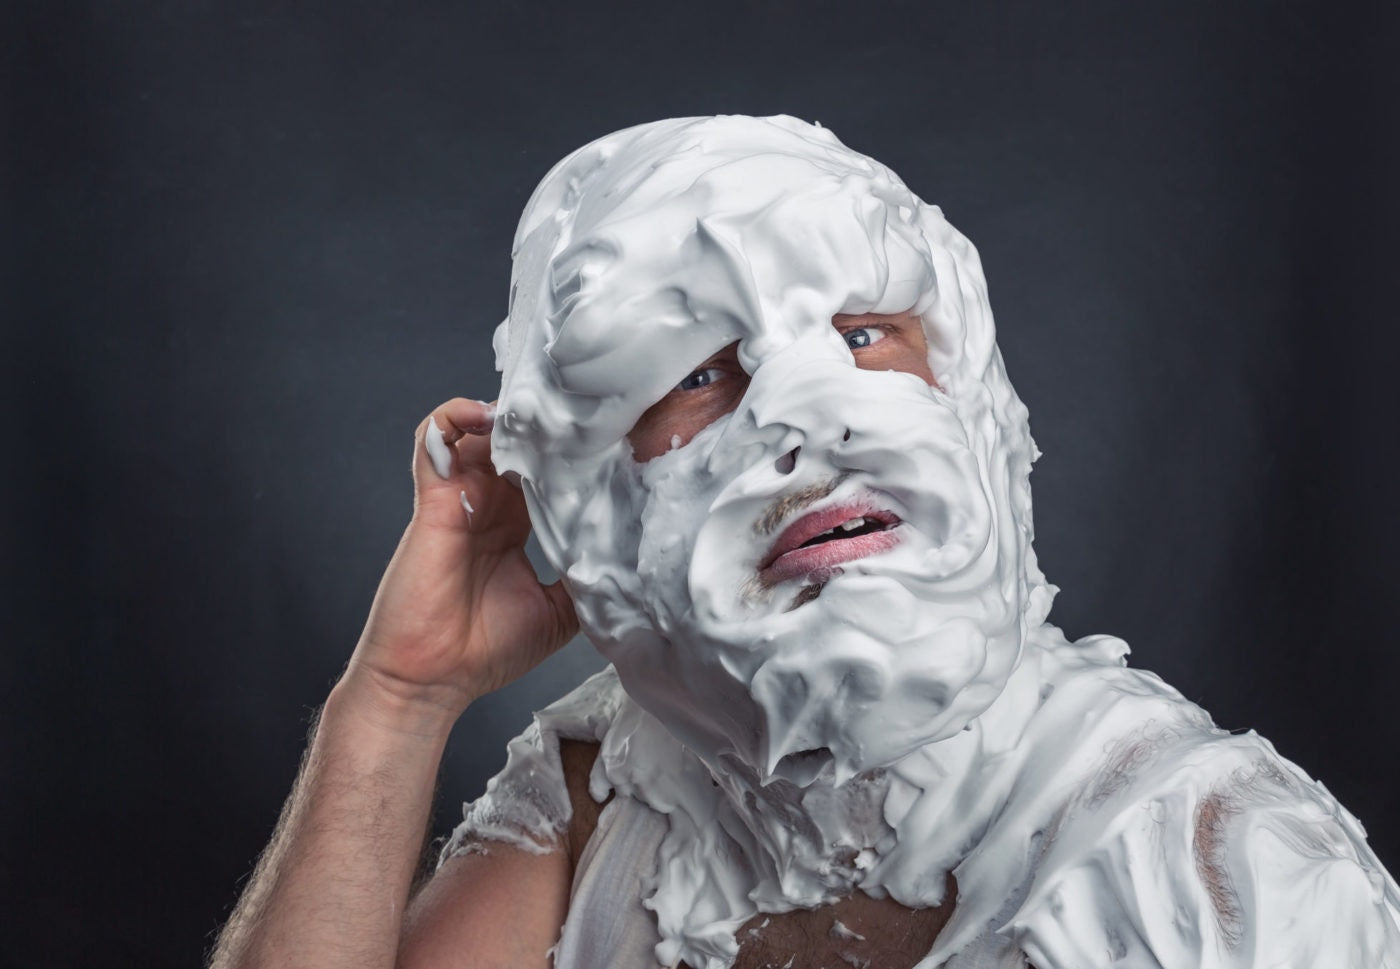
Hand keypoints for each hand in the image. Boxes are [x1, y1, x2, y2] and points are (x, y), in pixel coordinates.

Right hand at [346, 398, 577, 722]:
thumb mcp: (558, 612)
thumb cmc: (485, 652)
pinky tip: (487, 417)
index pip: (548, 472)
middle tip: (581, 413)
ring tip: (539, 413)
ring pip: (479, 431)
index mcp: (516, 527)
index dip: (572, 454)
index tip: (607, 441)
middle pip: (518, 445)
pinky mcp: (434, 499)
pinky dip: (454, 416)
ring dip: (507, 416)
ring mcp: (461, 499)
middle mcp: (489, 507)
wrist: (433, 680)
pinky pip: (433, 439)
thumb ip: (585, 576)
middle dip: (547, 425)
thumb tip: (626, 557)